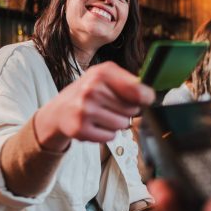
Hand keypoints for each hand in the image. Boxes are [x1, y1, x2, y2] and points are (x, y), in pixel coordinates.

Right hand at [36, 62, 154, 150]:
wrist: (59, 110)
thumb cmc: (88, 92)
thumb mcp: (105, 77)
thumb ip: (129, 82)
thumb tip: (150, 95)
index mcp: (102, 73)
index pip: (138, 90)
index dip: (146, 98)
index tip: (145, 99)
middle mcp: (92, 90)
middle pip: (132, 110)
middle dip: (126, 111)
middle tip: (111, 107)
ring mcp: (85, 110)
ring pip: (122, 124)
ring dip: (116, 123)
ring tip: (102, 115)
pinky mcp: (80, 129)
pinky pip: (110, 136)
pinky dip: (106, 134)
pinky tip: (95, 125)